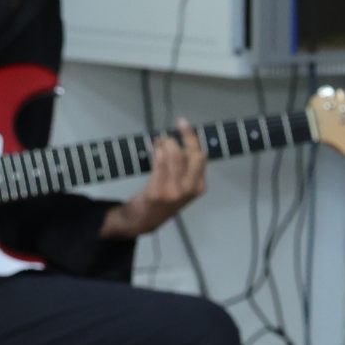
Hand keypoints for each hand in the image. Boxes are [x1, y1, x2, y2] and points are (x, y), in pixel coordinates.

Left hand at [104, 120, 208, 239]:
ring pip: (175, 156)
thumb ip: (188, 169)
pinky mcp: (157, 192)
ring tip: (158, 142)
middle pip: (192, 154)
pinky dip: (157, 151)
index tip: (183, 124)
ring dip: (165, 143)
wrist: (144, 220)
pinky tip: (154, 148)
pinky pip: (160, 163)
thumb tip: (186, 141)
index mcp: (200, 187)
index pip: (201, 156)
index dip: (192, 137)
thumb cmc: (163, 200)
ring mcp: (174, 191)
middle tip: (168, 136)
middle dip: (181, 139)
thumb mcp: (183, 188)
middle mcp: (190, 189)